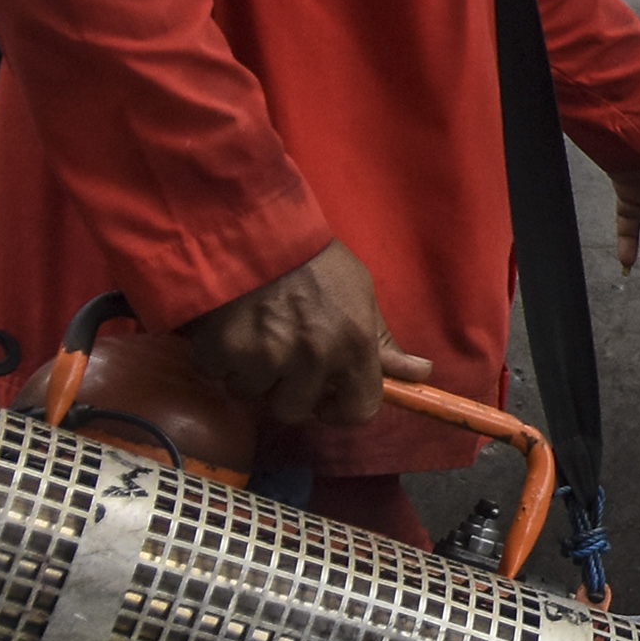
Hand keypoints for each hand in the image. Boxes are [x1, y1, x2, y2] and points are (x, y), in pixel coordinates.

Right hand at [182, 239, 429, 427]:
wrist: (251, 229)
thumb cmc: (312, 259)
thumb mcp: (359, 291)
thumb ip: (382, 340)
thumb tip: (419, 373)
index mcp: (353, 344)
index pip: (359, 411)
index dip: (343, 407)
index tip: (330, 395)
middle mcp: (311, 358)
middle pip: (296, 410)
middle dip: (288, 389)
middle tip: (283, 354)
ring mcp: (264, 359)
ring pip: (254, 394)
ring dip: (253, 374)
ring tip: (255, 334)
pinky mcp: (221, 354)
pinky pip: (220, 376)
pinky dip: (222, 359)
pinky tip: (230, 328)